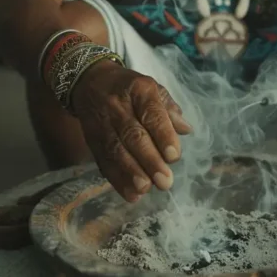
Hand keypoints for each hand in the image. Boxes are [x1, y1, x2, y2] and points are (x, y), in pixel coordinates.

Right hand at [70, 60, 192, 201]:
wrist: (90, 82)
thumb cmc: (130, 88)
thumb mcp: (153, 89)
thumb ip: (169, 110)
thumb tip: (186, 130)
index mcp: (139, 90)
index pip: (151, 114)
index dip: (163, 136)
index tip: (174, 157)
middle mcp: (118, 106)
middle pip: (133, 135)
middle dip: (149, 160)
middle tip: (164, 181)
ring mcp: (102, 123)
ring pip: (116, 150)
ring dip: (131, 173)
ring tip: (146, 188)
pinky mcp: (92, 140)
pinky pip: (103, 161)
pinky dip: (117, 180)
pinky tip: (131, 194)